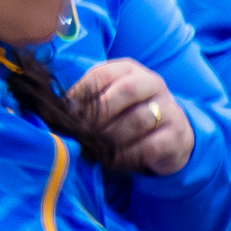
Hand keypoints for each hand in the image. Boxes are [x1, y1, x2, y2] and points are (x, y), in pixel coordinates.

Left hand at [65, 57, 194, 175]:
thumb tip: (55, 109)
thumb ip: (86, 99)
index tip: (65, 111)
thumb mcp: (108, 98)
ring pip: (139, 119)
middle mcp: (152, 83)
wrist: (171, 132)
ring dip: (111, 136)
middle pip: (127, 91)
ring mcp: (168, 108)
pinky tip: (111, 160)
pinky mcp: (175, 135)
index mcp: (129, 70)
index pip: (103, 74)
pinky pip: (149, 145)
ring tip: (93, 148)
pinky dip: (126, 155)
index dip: (81, 92)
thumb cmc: (127, 112)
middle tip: (81, 131)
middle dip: (99, 113)